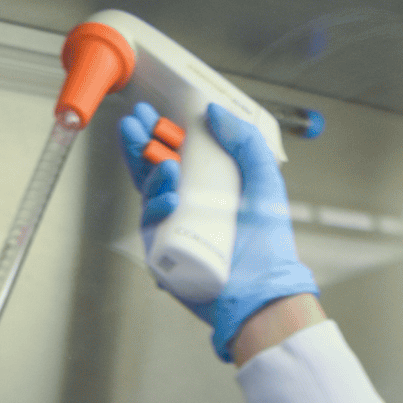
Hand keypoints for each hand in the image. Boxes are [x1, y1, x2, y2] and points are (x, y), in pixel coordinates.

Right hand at [117, 101, 319, 361]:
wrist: (263, 291)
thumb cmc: (267, 246)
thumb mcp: (263, 180)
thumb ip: (245, 140)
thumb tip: (215, 111)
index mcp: (204, 190)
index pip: (174, 155)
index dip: (158, 133)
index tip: (148, 112)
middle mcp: (184, 210)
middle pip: (151, 172)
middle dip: (138, 145)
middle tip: (135, 124)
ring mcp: (172, 234)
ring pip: (148, 197)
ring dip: (151, 174)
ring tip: (167, 165)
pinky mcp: (164, 259)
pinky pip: (151, 230)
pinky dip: (156, 210)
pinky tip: (170, 198)